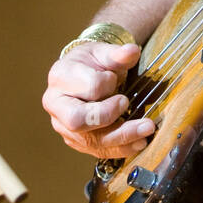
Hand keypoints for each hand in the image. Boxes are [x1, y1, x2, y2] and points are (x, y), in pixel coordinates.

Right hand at [42, 41, 154, 159]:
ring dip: (122, 138)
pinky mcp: (77, 141)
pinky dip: (121, 148)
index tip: (115, 78)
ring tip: (146, 130)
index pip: (88, 87)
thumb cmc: (93, 62)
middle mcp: (56, 105)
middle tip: (128, 104)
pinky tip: (139, 142)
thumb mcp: (103, 52)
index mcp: (60, 77)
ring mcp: (64, 127)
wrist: (85, 74)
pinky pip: (98, 151)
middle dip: (108, 116)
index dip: (107, 84)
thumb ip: (117, 53)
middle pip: (77, 120)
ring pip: (90, 141)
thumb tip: (132, 51)